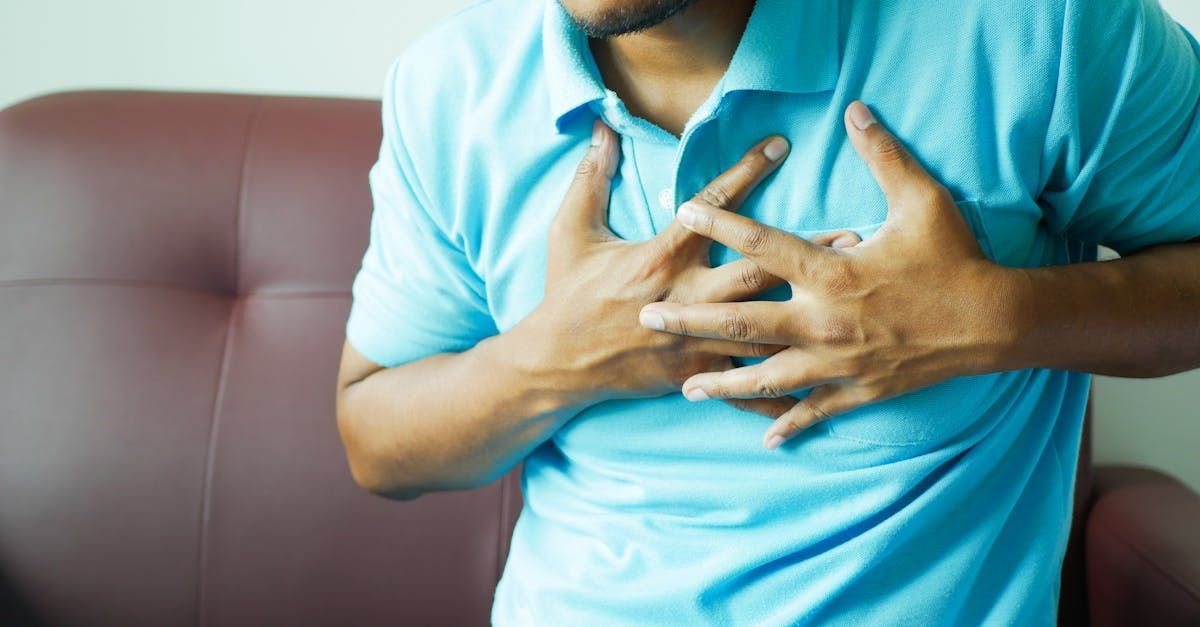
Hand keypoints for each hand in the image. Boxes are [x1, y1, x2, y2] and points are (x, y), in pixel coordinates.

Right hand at [519, 119, 861, 416]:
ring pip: (763, 327)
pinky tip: (823, 386)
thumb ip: (591, 178)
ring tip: (851, 300)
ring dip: (810, 312)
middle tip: (852, 236)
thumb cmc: (565, 293)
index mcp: (659, 258)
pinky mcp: (695, 372)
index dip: (746, 173)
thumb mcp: (569, 231)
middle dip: (805, 253)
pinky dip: (783, 388)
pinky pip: (746, 382)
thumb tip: (603, 130)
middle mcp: (685, 297)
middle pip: (756, 272)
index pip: (711, 209)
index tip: (780, 146)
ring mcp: (694, 340)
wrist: (555, 362)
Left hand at [637, 101, 1020, 448]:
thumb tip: (857, 111)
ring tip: (686, 388)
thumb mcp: (922, 199)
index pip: (762, 244)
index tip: (681, 213)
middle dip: (690, 321)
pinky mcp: (857, 390)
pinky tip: (763, 439)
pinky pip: (814, 412)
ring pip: (765, 378)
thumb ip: (883, 155)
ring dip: (722, 384)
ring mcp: (837, 362)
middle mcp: (823, 321)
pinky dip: (788, 425)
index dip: (719, 225)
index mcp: (831, 273)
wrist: (993, 321)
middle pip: (741, 323)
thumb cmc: (955, 258)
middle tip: (647, 319)